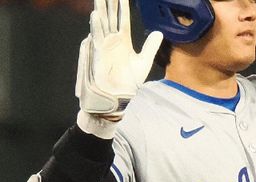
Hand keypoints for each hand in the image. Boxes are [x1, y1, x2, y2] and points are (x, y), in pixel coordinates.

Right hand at [75, 0, 162, 119]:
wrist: (119, 98)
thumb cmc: (129, 82)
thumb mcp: (144, 62)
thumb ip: (151, 46)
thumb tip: (159, 32)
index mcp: (123, 40)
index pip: (123, 17)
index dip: (122, 5)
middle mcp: (113, 40)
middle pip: (110, 15)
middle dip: (109, 1)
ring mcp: (105, 45)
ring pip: (102, 22)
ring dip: (101, 8)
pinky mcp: (99, 54)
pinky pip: (97, 37)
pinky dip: (96, 26)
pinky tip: (96, 15)